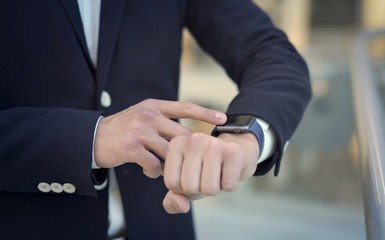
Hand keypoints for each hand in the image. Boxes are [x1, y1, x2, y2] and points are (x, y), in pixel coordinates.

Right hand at [93, 99, 225, 177]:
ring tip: (161, 166)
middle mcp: (149, 114)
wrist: (93, 138)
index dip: (206, 113)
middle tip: (189, 161)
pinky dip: (155, 172)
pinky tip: (148, 170)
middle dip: (188, 151)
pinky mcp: (132, 147)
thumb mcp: (143, 115)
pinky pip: (155, 165)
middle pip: (183, 135)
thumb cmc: (123, 129)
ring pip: (171, 152)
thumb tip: (189, 135)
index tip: (224, 119)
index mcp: (154, 105)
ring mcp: (140, 130)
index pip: (186, 107)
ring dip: (170, 164)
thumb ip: (164, 119)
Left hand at [162, 132, 258, 213]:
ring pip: (209, 189)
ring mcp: (214, 144)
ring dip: (215, 188)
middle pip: (190, 187)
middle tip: (207, 175)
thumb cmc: (206, 169)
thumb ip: (172, 200)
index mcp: (176, 144)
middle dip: (200, 189)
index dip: (184, 189)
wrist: (238, 149)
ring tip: (218, 173)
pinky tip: (229, 171)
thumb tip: (182, 206)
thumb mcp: (184, 183)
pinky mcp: (234, 152)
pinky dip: (230, 185)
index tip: (193, 176)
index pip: (172, 184)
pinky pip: (228, 186)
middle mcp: (194, 140)